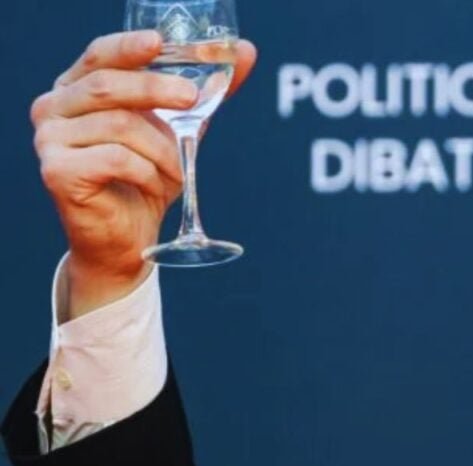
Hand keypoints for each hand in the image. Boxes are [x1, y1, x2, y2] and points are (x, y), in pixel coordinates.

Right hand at [31, 30, 256, 318]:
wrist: (128, 239)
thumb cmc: (146, 180)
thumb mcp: (179, 130)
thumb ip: (206, 93)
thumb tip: (246, 52)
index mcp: (77, 89)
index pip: (100, 56)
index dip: (130, 47)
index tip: (162, 43)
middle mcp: (54, 108)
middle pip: (108, 86)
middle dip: (156, 90)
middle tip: (192, 98)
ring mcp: (50, 140)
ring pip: (120, 127)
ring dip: (162, 150)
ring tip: (175, 170)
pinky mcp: (57, 171)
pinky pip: (117, 159)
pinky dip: (148, 172)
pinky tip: (154, 186)